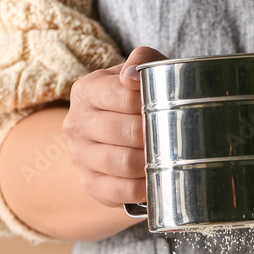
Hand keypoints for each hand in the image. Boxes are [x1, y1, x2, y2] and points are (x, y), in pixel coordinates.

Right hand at [62, 46, 167, 206]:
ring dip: (150, 163)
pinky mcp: (91, 184)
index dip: (153, 103)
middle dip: (154, 135)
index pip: (123, 95)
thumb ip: (142, 62)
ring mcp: (80, 156)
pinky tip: (156, 182)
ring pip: (121, 162)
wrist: (121, 132)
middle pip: (125, 131)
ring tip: (169, 159)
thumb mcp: (141, 73)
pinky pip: (118, 191)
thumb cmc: (136, 100)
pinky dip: (141, 189)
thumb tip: (132, 77)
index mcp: (86, 90)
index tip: (171, 108)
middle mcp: (76, 123)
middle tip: (176, 137)